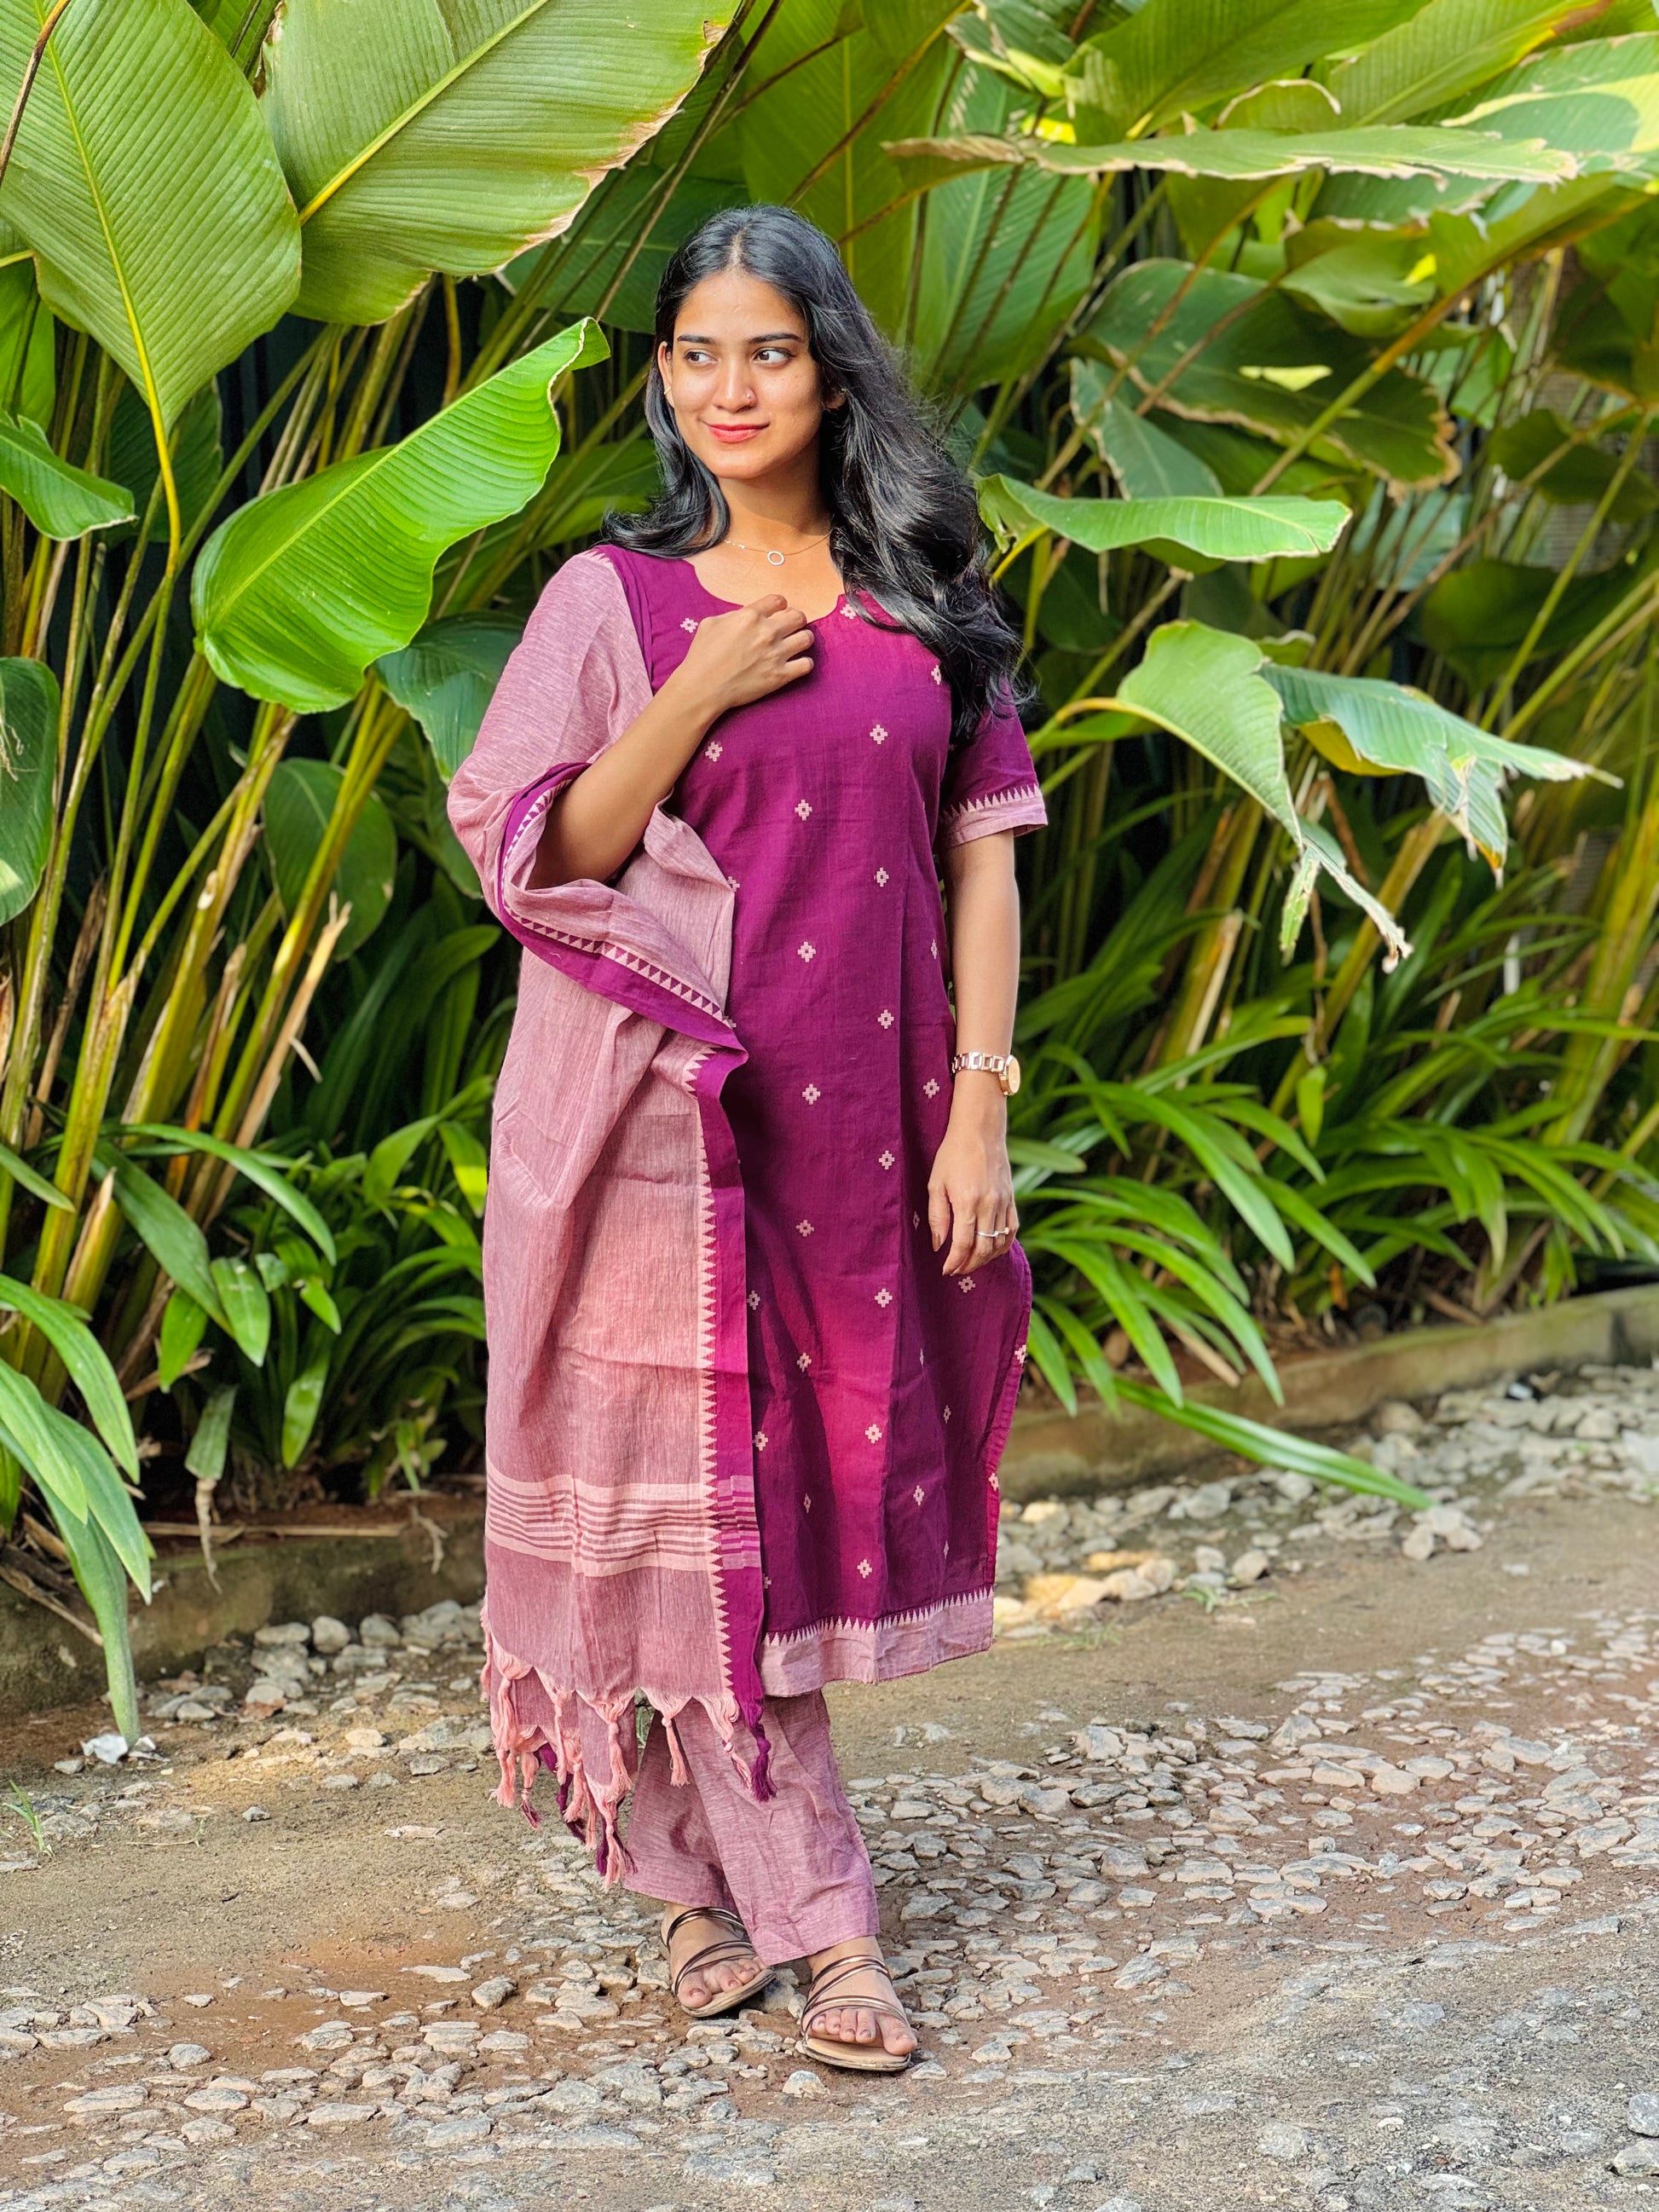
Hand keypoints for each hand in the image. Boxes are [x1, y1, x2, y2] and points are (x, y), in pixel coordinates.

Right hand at [671, 593, 813, 718]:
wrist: (703, 687)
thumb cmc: (702, 656)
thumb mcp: (711, 623)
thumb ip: (733, 615)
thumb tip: (746, 614)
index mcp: (750, 616)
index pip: (779, 601)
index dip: (780, 606)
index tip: (779, 612)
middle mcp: (767, 632)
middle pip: (798, 617)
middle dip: (796, 620)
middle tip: (791, 628)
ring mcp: (776, 654)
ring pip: (807, 638)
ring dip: (803, 639)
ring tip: (796, 645)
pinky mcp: (780, 676)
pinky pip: (807, 665)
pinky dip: (804, 663)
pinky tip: (796, 664)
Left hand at [928, 1084, 1016, 1277]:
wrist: (980, 1131)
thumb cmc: (952, 1155)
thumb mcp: (936, 1184)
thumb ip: (937, 1217)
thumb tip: (939, 1245)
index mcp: (967, 1202)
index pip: (963, 1245)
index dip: (954, 1262)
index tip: (945, 1270)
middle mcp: (989, 1205)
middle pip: (983, 1249)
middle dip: (969, 1265)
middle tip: (956, 1271)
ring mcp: (1003, 1203)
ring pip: (999, 1243)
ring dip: (985, 1259)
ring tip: (971, 1262)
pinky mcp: (1012, 1199)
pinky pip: (1012, 1230)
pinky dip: (1002, 1245)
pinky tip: (991, 1250)